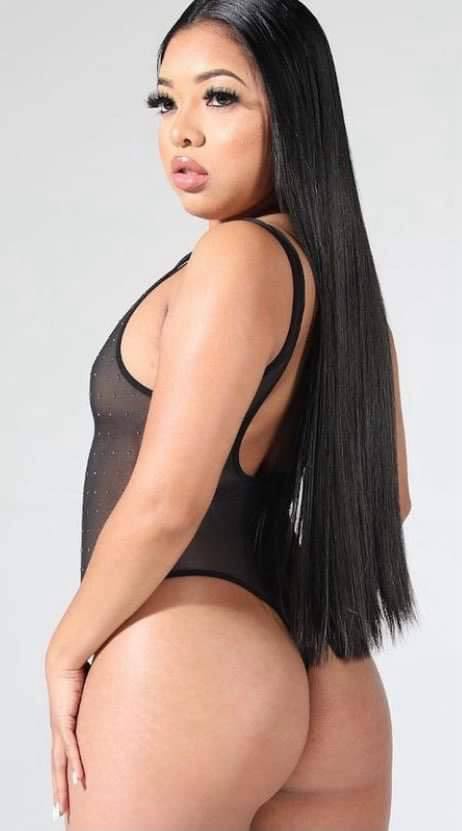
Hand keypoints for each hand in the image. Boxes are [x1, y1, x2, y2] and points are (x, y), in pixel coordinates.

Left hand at [45, 654, 90, 818]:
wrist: (65, 656)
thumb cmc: (80, 667)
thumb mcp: (95, 690)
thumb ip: (106, 697)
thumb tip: (124, 693)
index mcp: (65, 724)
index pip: (64, 756)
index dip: (66, 775)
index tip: (69, 793)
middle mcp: (60, 729)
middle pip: (58, 768)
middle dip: (60, 792)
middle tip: (61, 813)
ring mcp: (61, 726)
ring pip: (61, 764)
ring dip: (62, 788)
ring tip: (64, 809)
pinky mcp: (65, 720)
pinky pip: (71, 748)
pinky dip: (76, 765)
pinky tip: (80, 781)